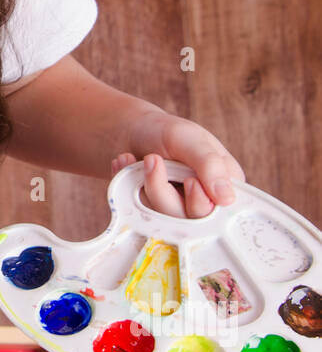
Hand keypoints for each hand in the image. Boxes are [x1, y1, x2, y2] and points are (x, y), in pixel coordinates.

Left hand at [110, 113, 245, 218]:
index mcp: (223, 185)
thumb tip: (227, 199)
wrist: (133, 131)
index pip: (221, 212)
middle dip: (165, 191)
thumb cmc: (168, 132)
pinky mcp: (152, 214)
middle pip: (188, 220)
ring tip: (144, 158)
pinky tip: (126, 162)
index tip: (189, 181)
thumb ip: (210, 165)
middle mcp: (202, 202)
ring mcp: (175, 210)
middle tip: (153, 160)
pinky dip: (128, 187)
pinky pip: (138, 214)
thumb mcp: (191, 140)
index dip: (202, 202)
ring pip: (162, 220)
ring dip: (148, 186)